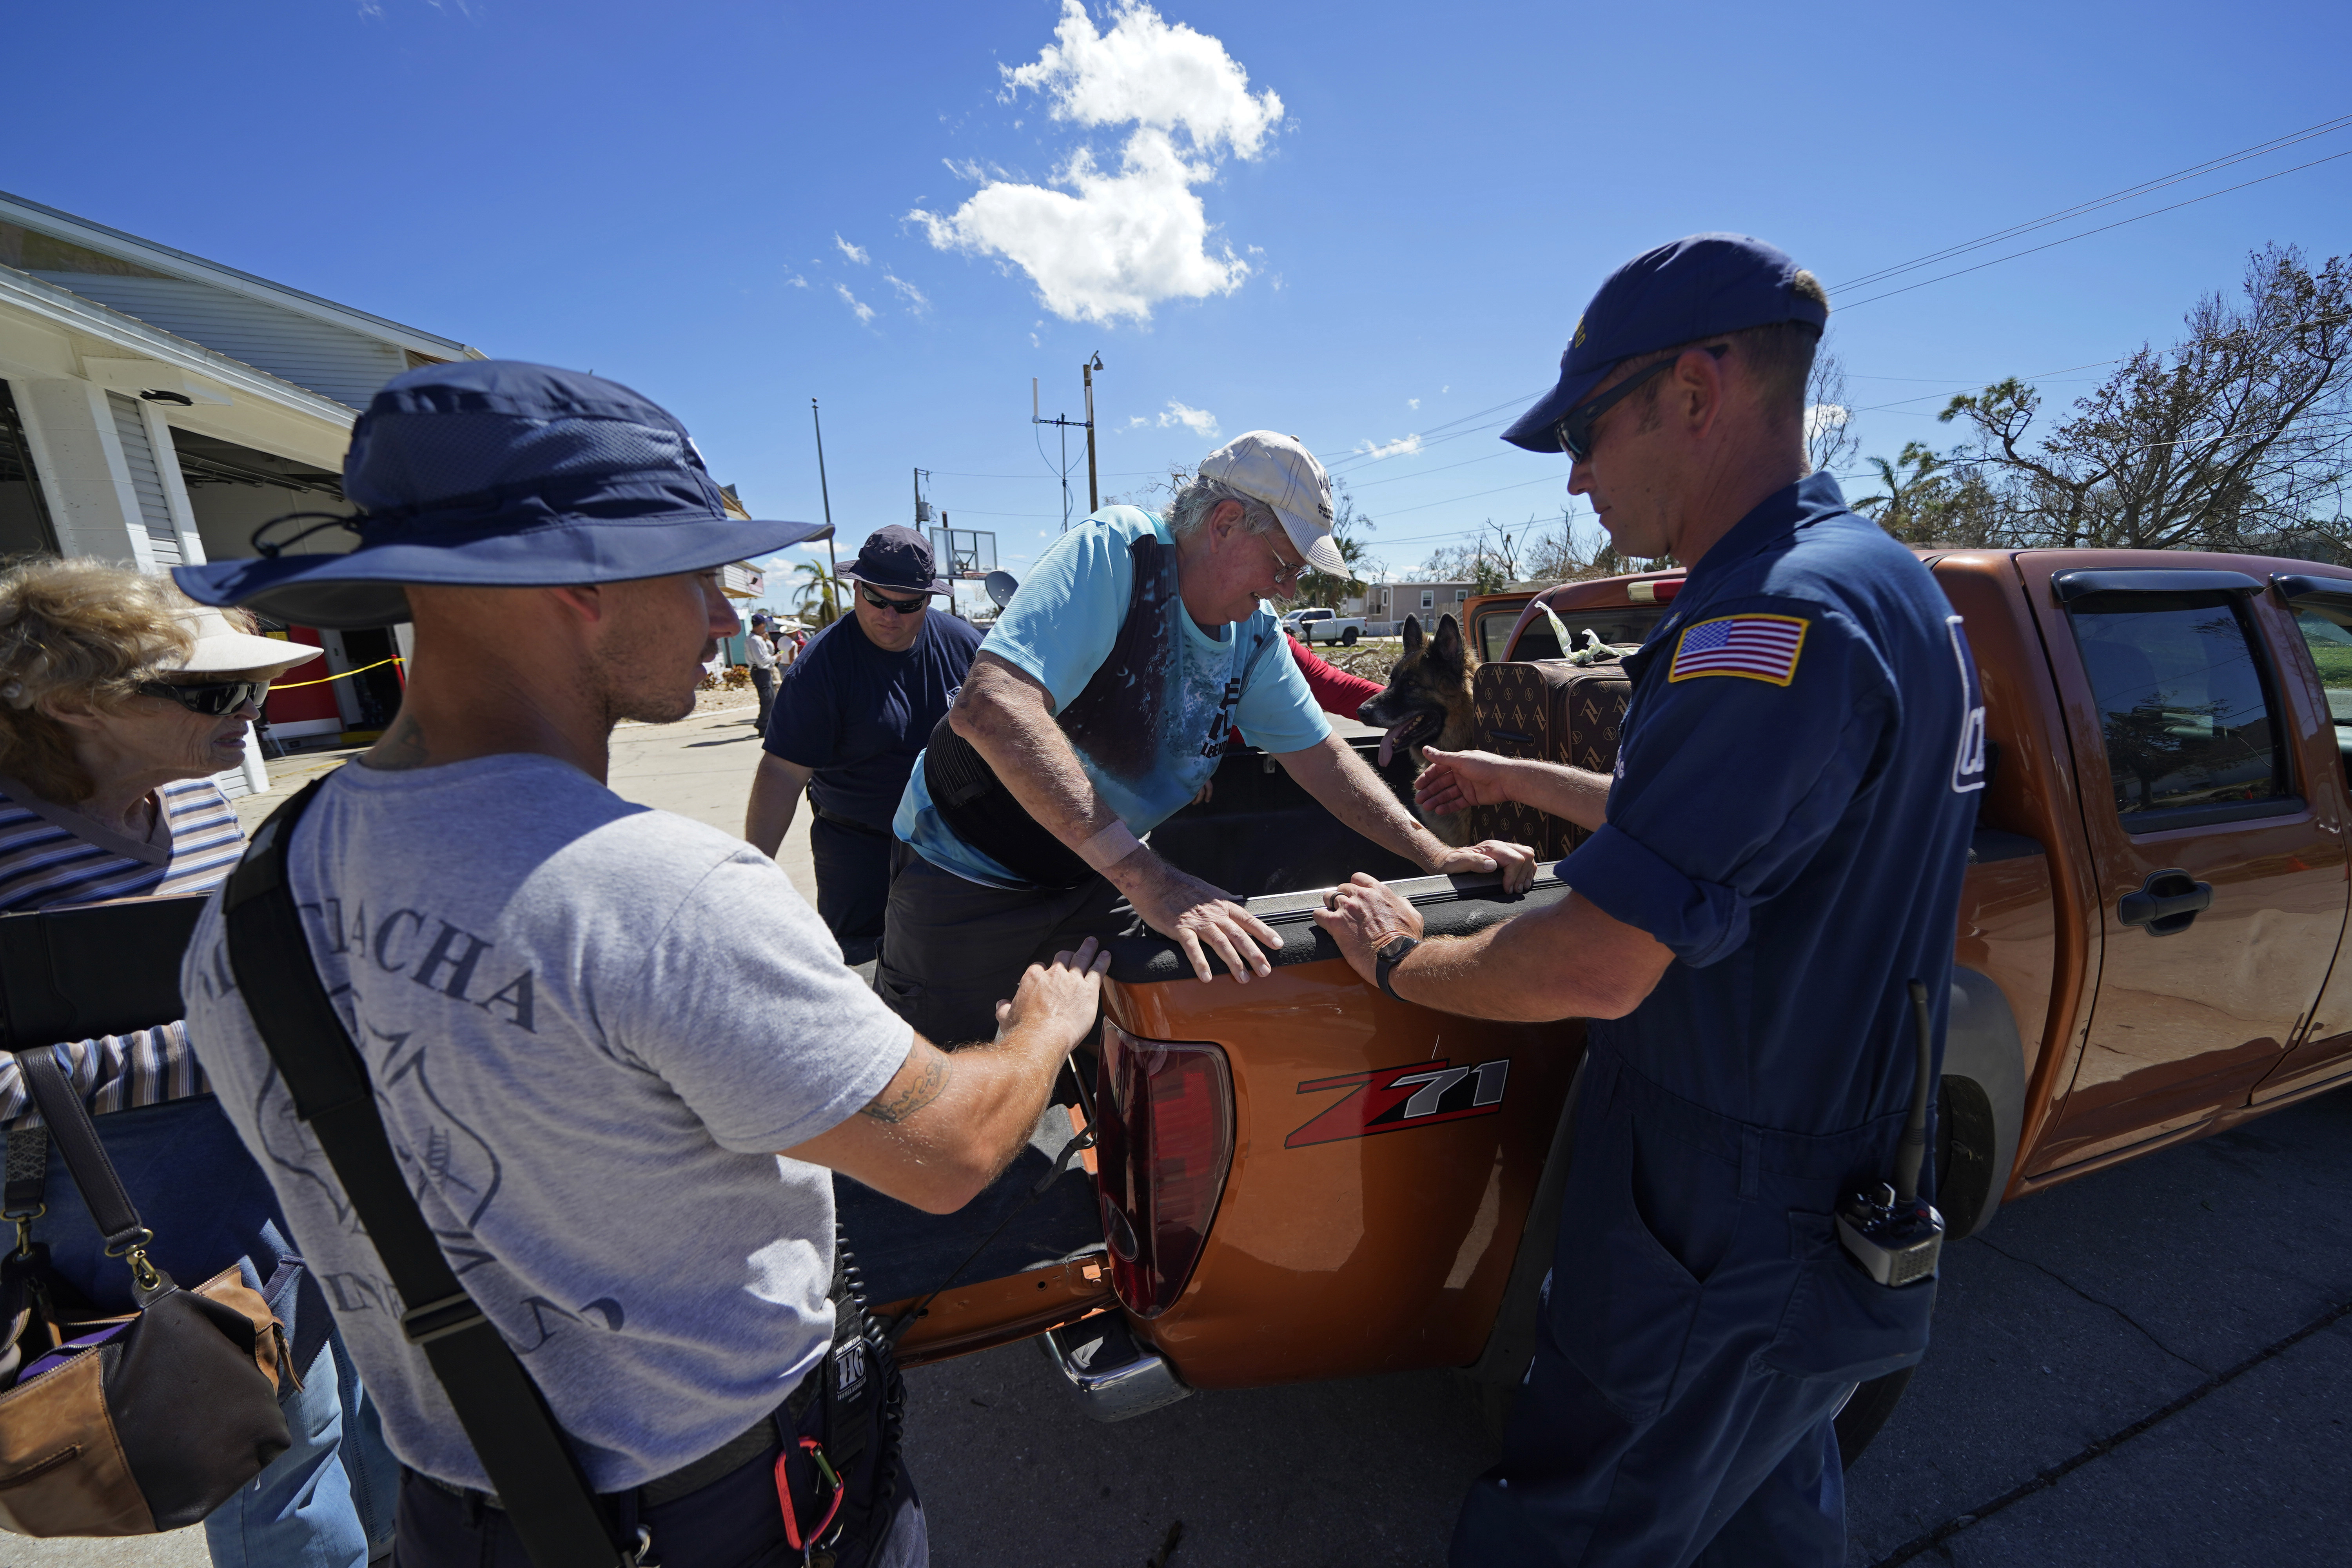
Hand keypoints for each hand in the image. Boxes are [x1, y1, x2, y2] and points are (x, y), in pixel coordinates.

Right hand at [993, 937, 1112, 1049]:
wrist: (1042, 1039)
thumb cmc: (1022, 1031)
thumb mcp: (1006, 1018)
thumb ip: (1004, 1009)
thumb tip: (1000, 1004)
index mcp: (1033, 978)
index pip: (1039, 967)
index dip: (1043, 971)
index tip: (1046, 975)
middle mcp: (1054, 975)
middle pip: (1062, 957)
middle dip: (1066, 955)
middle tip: (1071, 954)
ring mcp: (1072, 980)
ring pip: (1081, 958)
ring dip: (1087, 948)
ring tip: (1092, 942)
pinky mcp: (1088, 990)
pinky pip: (1097, 970)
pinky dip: (1102, 961)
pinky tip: (1106, 956)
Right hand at [1124, 861, 1282, 984]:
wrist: (1154, 880)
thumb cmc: (1179, 886)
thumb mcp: (1207, 890)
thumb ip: (1222, 899)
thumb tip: (1237, 901)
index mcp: (1221, 905)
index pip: (1248, 920)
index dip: (1264, 932)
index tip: (1278, 944)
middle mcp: (1214, 914)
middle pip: (1239, 936)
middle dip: (1254, 954)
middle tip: (1266, 971)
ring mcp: (1198, 922)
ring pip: (1221, 944)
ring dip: (1234, 963)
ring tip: (1244, 978)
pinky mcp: (1180, 929)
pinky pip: (1192, 948)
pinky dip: (1200, 963)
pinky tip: (1207, 977)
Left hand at [1312, 873, 1425, 987]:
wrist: (1396, 958)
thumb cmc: (1406, 941)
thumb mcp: (1413, 915)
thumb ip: (1401, 903)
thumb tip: (1397, 900)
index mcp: (1379, 892)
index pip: (1359, 879)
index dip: (1355, 887)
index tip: (1355, 896)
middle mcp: (1361, 896)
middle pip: (1342, 888)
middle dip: (1343, 897)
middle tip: (1345, 910)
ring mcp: (1347, 909)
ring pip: (1328, 897)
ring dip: (1329, 905)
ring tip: (1332, 915)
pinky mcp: (1336, 924)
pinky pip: (1318, 914)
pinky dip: (1319, 918)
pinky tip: (1324, 924)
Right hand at [1414, 748, 1519, 815]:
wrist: (1506, 780)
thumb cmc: (1486, 766)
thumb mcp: (1461, 760)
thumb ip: (1442, 757)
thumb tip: (1425, 749)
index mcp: (1458, 762)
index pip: (1438, 769)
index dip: (1427, 777)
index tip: (1418, 785)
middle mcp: (1461, 774)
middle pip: (1441, 783)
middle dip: (1429, 791)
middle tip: (1419, 799)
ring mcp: (1466, 786)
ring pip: (1447, 794)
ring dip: (1436, 800)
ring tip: (1426, 807)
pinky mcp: (1472, 798)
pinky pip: (1457, 802)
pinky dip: (1448, 806)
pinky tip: (1439, 810)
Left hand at [1431, 839, 1539, 894]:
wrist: (1446, 861)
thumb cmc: (1450, 865)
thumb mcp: (1457, 864)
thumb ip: (1473, 862)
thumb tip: (1492, 865)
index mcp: (1491, 848)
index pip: (1515, 859)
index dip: (1514, 877)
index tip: (1508, 890)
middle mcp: (1499, 846)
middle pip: (1526, 854)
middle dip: (1523, 875)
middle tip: (1514, 891)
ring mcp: (1504, 849)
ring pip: (1528, 854)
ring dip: (1527, 873)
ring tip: (1520, 888)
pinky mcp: (1506, 855)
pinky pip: (1525, 858)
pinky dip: (1528, 869)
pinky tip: (1522, 881)